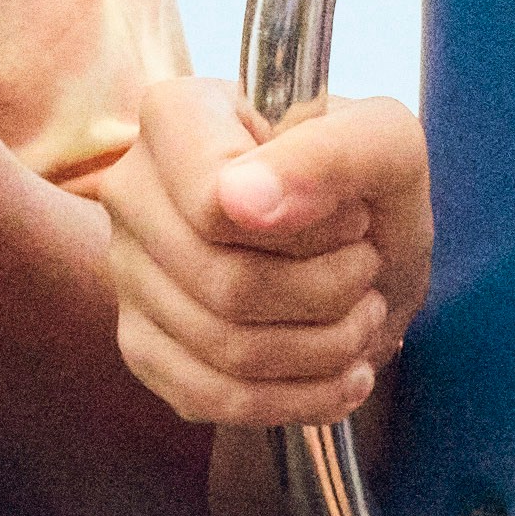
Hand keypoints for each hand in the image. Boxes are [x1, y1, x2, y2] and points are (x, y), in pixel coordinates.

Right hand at [101, 106, 431, 430]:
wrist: (365, 252)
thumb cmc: (369, 187)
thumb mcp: (386, 146)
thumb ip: (330, 152)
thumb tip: (240, 201)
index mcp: (176, 115)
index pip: (215, 205)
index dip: (307, 231)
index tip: (354, 217)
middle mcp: (131, 189)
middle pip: (227, 286)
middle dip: (329, 295)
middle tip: (367, 270)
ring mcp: (128, 272)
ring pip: (223, 350)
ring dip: (324, 348)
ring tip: (361, 317)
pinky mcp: (142, 345)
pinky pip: (209, 399)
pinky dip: (296, 399)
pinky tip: (341, 374)